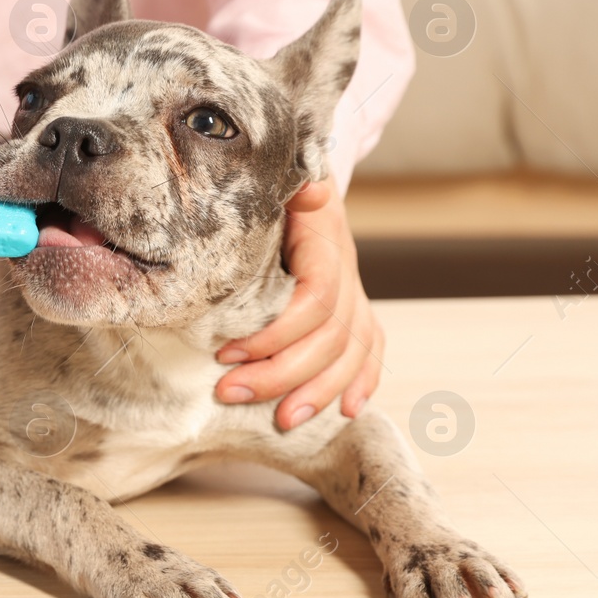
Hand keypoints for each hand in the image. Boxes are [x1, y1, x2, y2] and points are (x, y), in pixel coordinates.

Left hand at [212, 180, 383, 429]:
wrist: (292, 177)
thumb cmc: (266, 184)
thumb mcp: (270, 179)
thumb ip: (285, 186)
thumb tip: (310, 190)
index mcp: (325, 239)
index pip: (316, 300)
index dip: (276, 334)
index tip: (226, 354)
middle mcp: (347, 269)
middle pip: (331, 336)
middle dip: (282, 374)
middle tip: (229, 393)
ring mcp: (354, 290)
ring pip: (352, 351)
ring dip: (318, 391)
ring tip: (281, 420)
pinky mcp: (354, 307)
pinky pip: (371, 349)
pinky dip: (363, 381)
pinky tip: (348, 411)